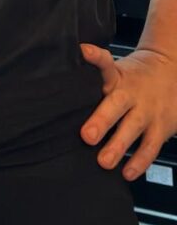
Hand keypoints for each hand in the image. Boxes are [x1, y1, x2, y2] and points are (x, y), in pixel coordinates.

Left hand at [79, 41, 176, 179]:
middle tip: (87, 136)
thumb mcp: (116, 72)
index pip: (106, 64)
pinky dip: (139, 162)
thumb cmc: (134, 77)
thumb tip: (59, 93)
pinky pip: (150, 147)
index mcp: (118, 77)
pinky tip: (127, 172)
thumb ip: (94, 82)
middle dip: (102, 120)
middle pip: (117, 104)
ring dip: (119, 146)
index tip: (84, 51)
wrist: (172, 73)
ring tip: (104, 162)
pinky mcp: (161, 128)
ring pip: (133, 128)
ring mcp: (148, 111)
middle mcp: (132, 93)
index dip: (96, 57)